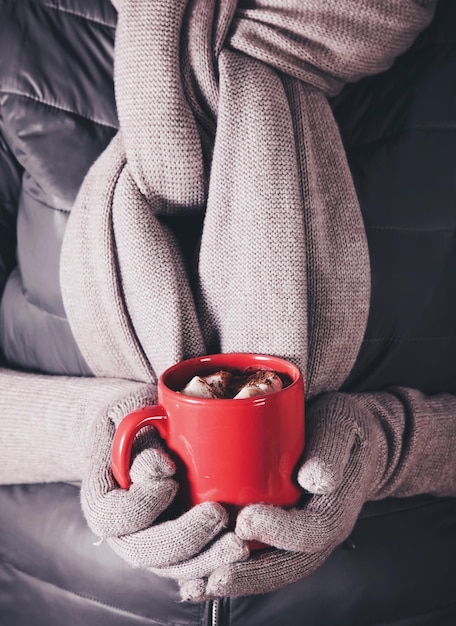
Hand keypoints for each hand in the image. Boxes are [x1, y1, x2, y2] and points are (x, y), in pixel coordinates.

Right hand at [81, 393, 246, 574]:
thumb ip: (137, 439)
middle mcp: (120, 530)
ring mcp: (147, 542)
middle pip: (145, 552)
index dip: (142, 504)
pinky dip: (215, 563)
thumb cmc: (136, 416)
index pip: (113, 516)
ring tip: (239, 544)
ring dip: (206, 560)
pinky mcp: (175, 547)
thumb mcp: (130, 413)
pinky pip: (192, 566)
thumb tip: (160, 470)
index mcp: (101, 497)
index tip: (170, 480)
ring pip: (171, 568)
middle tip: (219, 516)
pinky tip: (241, 552)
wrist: (141, 430)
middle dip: (185, 539)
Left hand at [179, 388, 455, 598]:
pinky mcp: (277, 530)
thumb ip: (331, 451)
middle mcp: (316, 532)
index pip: (313, 531)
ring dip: (232, 580)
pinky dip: (227, 567)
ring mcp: (297, 536)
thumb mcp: (342, 427)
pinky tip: (197, 577)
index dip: (281, 531)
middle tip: (214, 578)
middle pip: (286, 565)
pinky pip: (256, 556)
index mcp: (336, 508)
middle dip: (249, 575)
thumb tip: (315, 479)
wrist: (350, 437)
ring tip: (196, 587)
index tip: (247, 520)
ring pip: (268, 568)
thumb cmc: (342, 427)